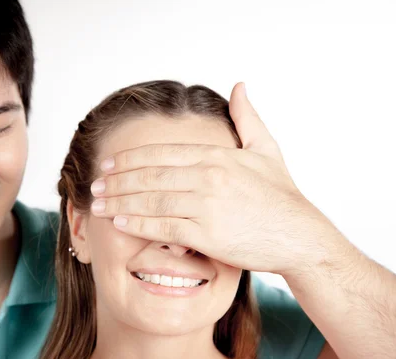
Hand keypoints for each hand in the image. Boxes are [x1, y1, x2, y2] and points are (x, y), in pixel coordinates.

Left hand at [90, 82, 344, 273]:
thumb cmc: (282, 196)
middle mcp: (208, 176)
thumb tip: (239, 85)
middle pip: (149, 175)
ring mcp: (206, 205)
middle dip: (117, 180)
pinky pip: (162, 227)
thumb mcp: (267, 150)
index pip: (161, 153)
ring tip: (97, 204)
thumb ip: (248, 117)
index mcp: (217, 156)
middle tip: (94, 185)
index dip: (130, 158)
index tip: (109, 164)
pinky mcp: (207, 234)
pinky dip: (137, 223)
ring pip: (151, 199)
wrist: (300, 236)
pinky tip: (119, 222)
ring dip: (119, 201)